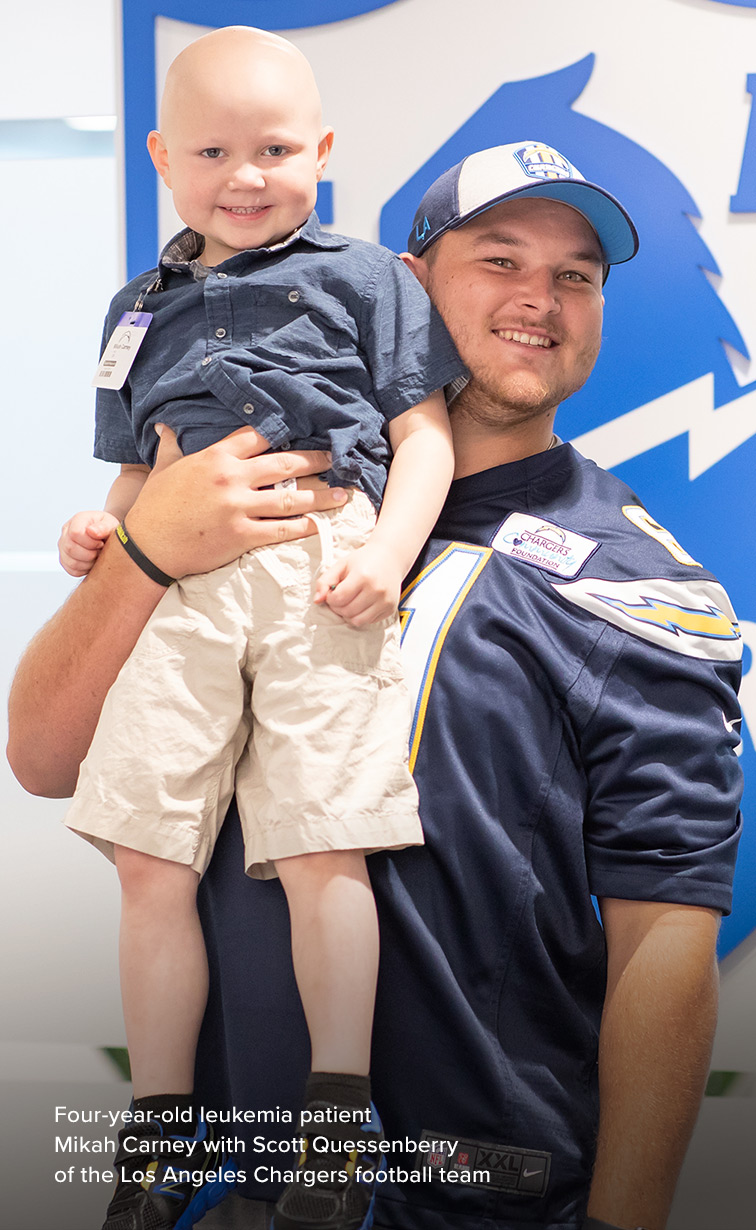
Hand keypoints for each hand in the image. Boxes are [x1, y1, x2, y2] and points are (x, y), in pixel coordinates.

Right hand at [59, 510, 119, 576]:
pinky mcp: (65, 560)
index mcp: (77, 520)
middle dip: (90, 554)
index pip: (75, 533)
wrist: (106, 536)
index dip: (90, 542)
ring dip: (88, 563)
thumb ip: (104, 526)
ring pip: (71, 562)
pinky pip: (72, 570)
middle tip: (100, 551)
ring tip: (97, 556)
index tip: (101, 543)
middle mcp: (66, 532)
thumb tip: (92, 531)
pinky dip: (85, 570)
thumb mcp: (111, 524)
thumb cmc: (108, 528)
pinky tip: (92, 562)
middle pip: (70, 548)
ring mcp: (63, 546)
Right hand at [125, 425, 347, 578]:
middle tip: (336, 460)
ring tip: (341, 494)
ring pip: (290, 497)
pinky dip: (303, 526)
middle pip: (285, 464)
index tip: (305, 433)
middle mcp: (231, 478)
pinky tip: (319, 524)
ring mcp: (238, 508)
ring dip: (320, 496)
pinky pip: (281, 530)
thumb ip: (170, 445)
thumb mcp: (163, 469)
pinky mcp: (242, 536)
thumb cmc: (154, 507)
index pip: (258, 436)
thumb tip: (163, 424)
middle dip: (315, 461)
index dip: (284, 433)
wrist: (147, 547)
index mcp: (216, 457)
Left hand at [314, 540, 402, 626]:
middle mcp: (376, 590)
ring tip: (349, 602)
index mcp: (363, 576)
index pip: (338, 598)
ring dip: (348, 615)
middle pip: (347, 611)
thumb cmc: (363, 561)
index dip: (330, 598)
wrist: (390, 558)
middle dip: (338, 607)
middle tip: (340, 597)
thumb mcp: (341, 565)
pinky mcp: (390, 608)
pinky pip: (369, 621)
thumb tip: (317, 601)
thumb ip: (325, 581)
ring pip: (357, 621)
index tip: (333, 592)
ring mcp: (385, 601)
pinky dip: (361, 616)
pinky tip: (361, 603)